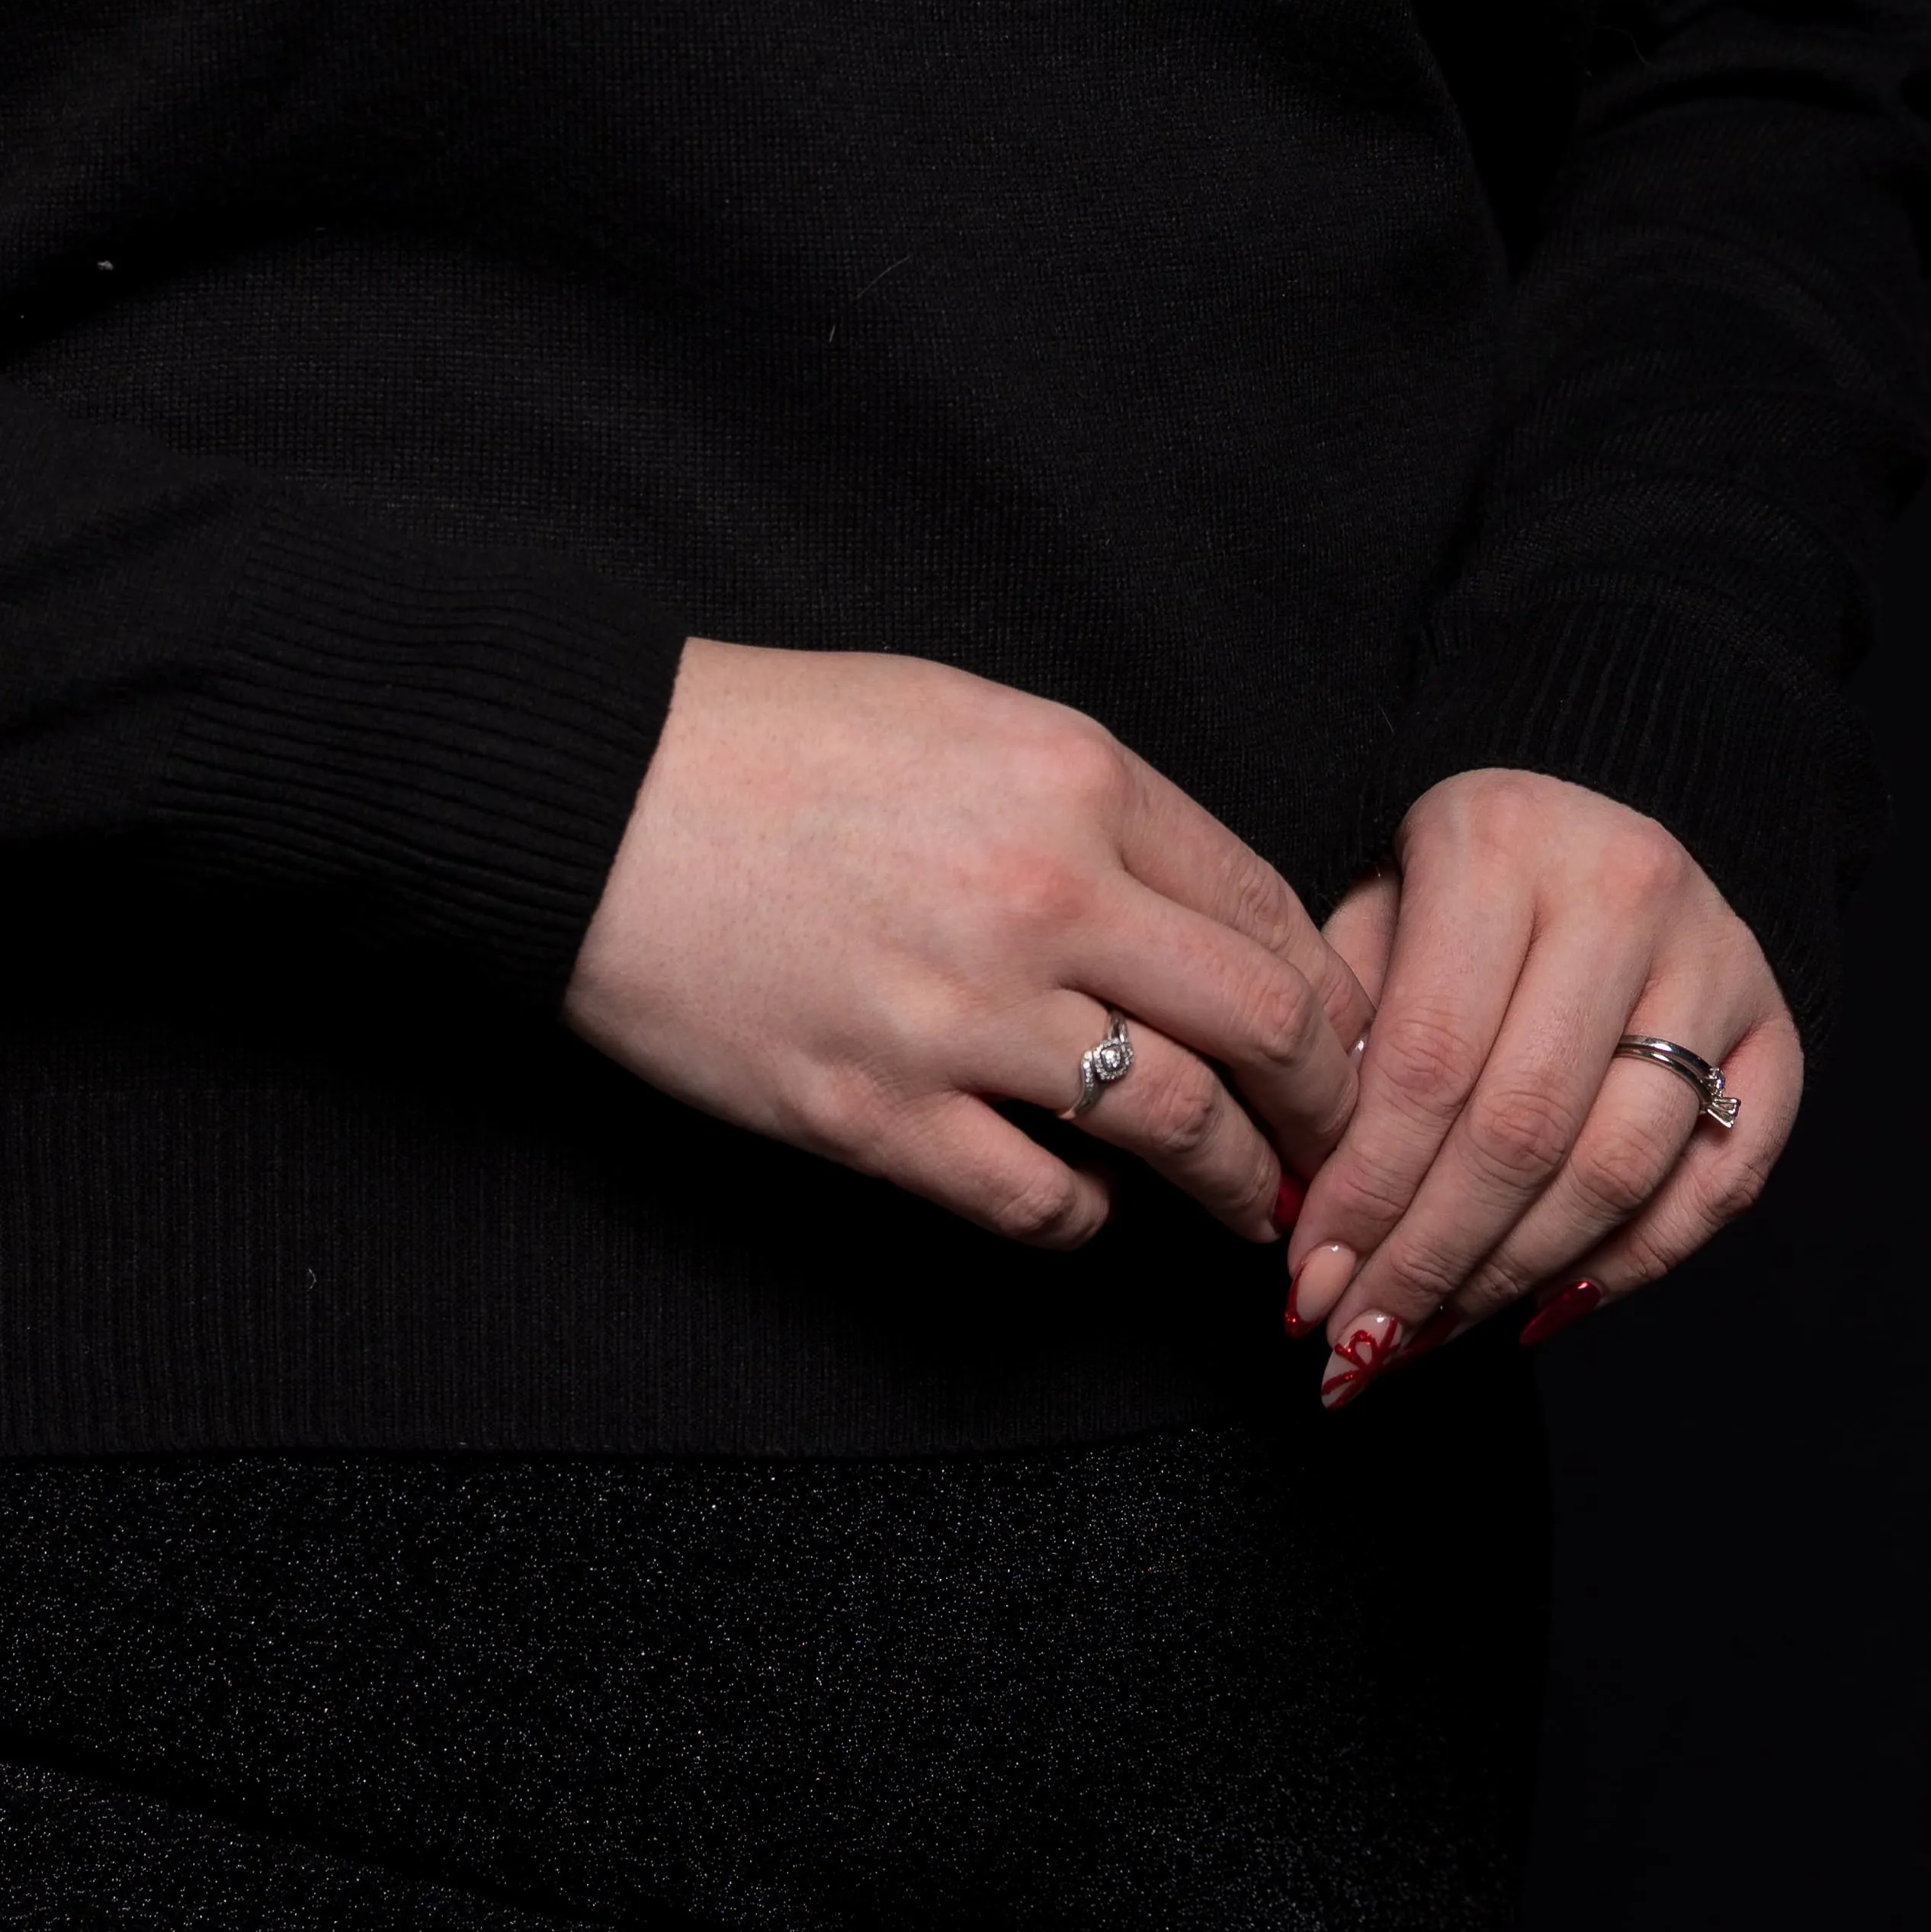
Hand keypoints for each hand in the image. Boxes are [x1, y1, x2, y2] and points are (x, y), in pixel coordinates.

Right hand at [562, 638, 1374, 1251]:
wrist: (588, 798)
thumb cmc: (767, 742)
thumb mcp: (958, 714)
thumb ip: (1088, 803)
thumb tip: (1200, 912)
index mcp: (1072, 776)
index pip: (1269, 907)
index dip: (1331, 994)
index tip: (1342, 1043)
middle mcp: (1041, 892)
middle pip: (1265, 1026)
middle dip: (1325, 1103)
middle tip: (1334, 1146)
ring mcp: (959, 1014)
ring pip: (1179, 1131)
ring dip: (1234, 1185)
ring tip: (1245, 1208)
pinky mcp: (876, 1114)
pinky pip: (1042, 1204)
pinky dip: (1087, 1217)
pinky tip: (1082, 1201)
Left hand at [1285, 770, 1795, 1398]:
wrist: (1591, 829)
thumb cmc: (1456, 884)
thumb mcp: (1374, 907)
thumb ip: (1342, 1033)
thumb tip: (1313, 1204)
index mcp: (1501, 841)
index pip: (1428, 1059)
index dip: (1366, 1191)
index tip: (1308, 1282)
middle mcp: (1625, 889)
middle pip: (1523, 1129)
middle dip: (1430, 1259)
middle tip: (1359, 1341)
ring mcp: (1717, 962)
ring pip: (1616, 1171)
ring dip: (1512, 1279)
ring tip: (1429, 1337)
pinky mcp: (1778, 1034)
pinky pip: (1716, 1190)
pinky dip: (1627, 1269)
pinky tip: (1536, 1311)